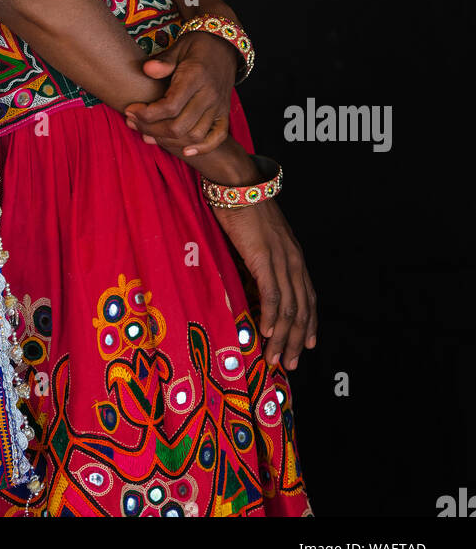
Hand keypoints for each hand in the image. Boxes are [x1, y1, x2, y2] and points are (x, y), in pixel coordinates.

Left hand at [123, 29, 238, 158]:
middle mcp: (208, 95)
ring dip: (168, 140)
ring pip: (194, 135)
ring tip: (147, 133)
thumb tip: (146, 70)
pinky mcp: (224, 113)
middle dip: (151, 129)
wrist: (224, 46)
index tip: (130, 110)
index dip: (146, 113)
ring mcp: (218, 106)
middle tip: (132, 122)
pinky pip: (217, 137)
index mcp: (195, 77)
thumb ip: (164, 61)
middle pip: (179, 126)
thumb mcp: (179, 46)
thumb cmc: (196, 46)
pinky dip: (202, 147)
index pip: (170, 106)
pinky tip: (185, 151)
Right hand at [211, 200, 317, 369]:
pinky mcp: (263, 258)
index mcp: (294, 257)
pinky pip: (271, 294)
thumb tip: (257, 282)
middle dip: (297, 341)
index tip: (308, 346)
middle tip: (290, 364)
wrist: (239, 184)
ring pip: (288, 308)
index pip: (308, 299)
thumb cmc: (246, 207)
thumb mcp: (262, 238)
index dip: (310, 326)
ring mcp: (280, 260)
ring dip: (282, 338)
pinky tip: (266, 333)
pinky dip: (270, 317)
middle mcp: (293, 261)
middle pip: (301, 310)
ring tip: (275, 358)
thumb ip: (264, 260)